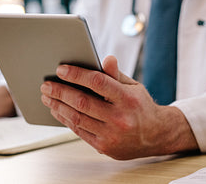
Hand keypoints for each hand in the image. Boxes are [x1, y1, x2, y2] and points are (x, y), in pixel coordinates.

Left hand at [40, 55, 197, 159]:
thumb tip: (106, 58)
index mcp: (128, 99)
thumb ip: (116, 74)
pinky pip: (79, 131)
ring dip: (58, 106)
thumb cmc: (142, 107)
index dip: (77, 74)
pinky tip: (58, 110)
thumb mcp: (134, 86)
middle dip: (60, 92)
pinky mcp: (105, 147)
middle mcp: (120, 118)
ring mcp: (112, 135)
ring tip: (47, 97)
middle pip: (82, 102)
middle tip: (46, 85)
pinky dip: (65, 119)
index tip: (61, 69)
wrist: (158, 136)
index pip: (98, 82)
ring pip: (77, 118)